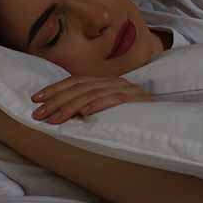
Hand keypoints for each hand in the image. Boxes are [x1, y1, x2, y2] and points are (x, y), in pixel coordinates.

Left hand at [31, 76, 151, 124]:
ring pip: (92, 94)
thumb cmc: (136, 120)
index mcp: (106, 82)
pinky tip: (83, 114)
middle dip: (56, 100)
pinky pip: (114, 100)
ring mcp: (126, 90)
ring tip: (55, 119)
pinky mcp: (136, 100)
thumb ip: (91, 107)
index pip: (75, 81)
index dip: (54, 89)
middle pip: (79, 87)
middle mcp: (114, 82)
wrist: (166, 121)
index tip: (36, 99)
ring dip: (70, 107)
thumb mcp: (110, 111)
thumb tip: (65, 114)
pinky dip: (98, 106)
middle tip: (38, 114)